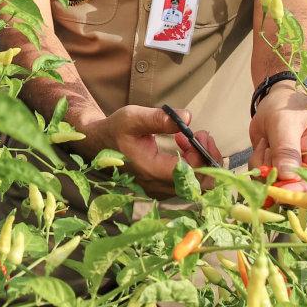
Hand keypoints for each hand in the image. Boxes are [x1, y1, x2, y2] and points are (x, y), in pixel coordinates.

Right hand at [81, 105, 222, 194]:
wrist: (99, 143)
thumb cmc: (116, 129)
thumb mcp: (133, 117)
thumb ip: (160, 118)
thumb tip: (187, 117)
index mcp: (152, 170)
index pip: (192, 173)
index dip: (202, 154)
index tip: (197, 133)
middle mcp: (157, 186)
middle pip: (200, 185)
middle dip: (208, 159)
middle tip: (201, 136)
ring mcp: (159, 189)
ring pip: (195, 186)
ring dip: (200, 161)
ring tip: (191, 137)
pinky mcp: (160, 187)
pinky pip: (186, 183)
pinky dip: (192, 165)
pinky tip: (183, 147)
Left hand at [249, 81, 306, 184]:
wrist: (274, 100)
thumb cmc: (289, 107)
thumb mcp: (286, 123)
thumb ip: (287, 149)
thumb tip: (287, 177)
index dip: (304, 193)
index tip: (282, 190)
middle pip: (300, 193)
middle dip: (279, 182)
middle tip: (267, 162)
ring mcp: (294, 173)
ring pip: (277, 186)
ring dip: (265, 168)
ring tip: (267, 143)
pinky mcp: (277, 171)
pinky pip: (264, 179)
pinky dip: (257, 165)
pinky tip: (263, 145)